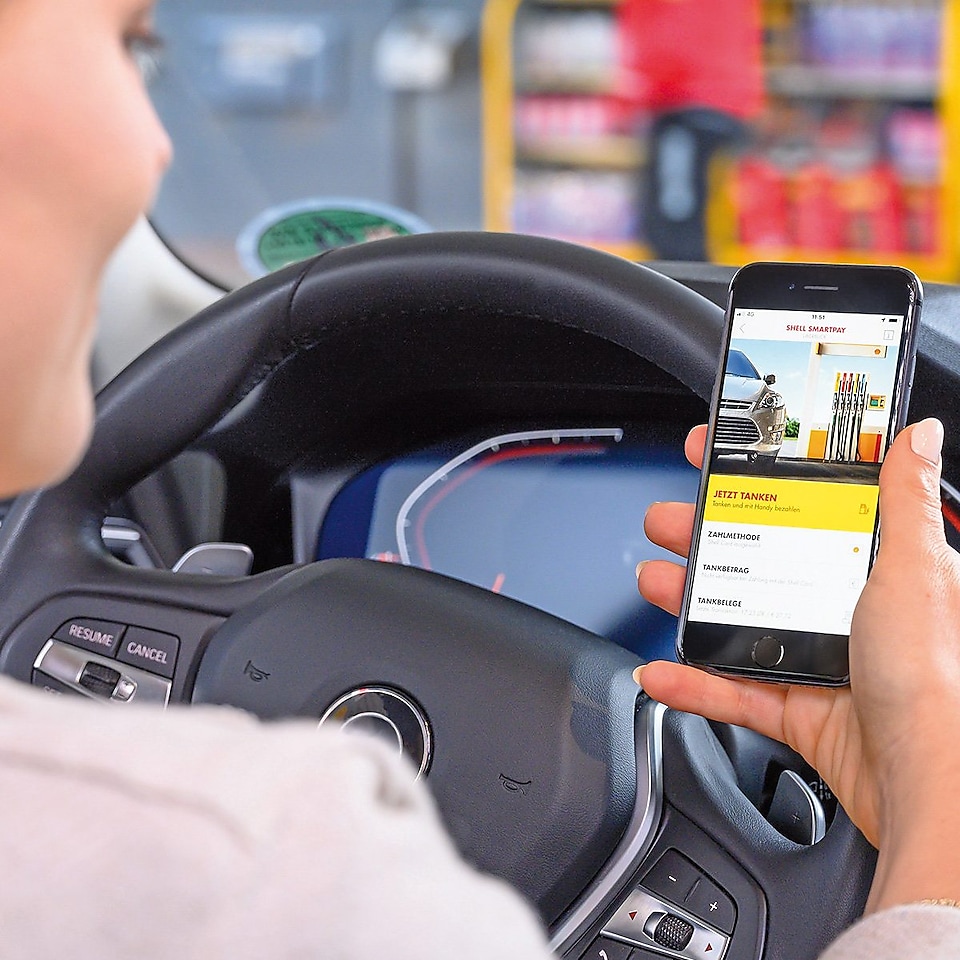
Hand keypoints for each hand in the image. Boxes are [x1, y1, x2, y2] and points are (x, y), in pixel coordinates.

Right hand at [636, 419, 959, 909]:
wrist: (931, 783)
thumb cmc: (939, 678)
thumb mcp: (919, 572)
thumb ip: (906, 502)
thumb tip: (918, 435)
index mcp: (877, 569)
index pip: (809, 507)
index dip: (760, 477)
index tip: (718, 456)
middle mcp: (848, 611)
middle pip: (760, 563)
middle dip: (706, 538)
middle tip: (669, 521)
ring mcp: (821, 661)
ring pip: (738, 623)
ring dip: (689, 603)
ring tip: (654, 580)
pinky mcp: (799, 711)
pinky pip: (733, 691)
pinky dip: (692, 684)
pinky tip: (662, 671)